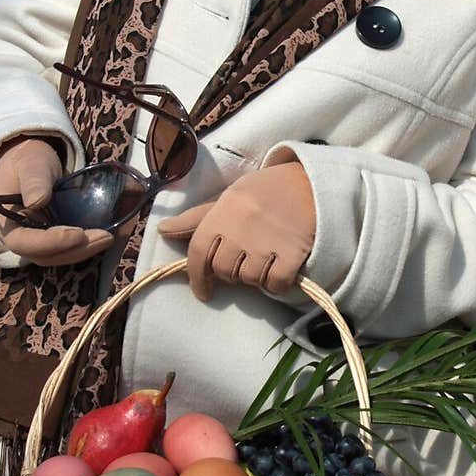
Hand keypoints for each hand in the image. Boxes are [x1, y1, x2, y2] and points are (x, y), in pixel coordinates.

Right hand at [0, 136, 113, 265]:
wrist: (28, 164)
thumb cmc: (26, 162)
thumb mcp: (30, 164)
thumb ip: (33, 180)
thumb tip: (38, 201)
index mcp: (3, 222)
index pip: (23, 242)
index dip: (51, 242)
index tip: (78, 233)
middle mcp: (17, 237)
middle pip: (43, 256)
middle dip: (74, 250)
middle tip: (104, 237)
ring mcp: (33, 241)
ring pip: (56, 256)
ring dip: (83, 250)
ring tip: (107, 237)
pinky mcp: (48, 240)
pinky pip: (64, 249)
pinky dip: (83, 246)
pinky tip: (101, 236)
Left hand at [158, 162, 315, 300]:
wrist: (313, 183)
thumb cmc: (267, 190)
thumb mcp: (230, 197)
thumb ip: (196, 218)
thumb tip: (163, 231)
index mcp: (223, 212)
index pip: (198, 251)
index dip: (197, 277)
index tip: (203, 292)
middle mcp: (240, 228)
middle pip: (223, 270)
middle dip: (230, 271)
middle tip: (245, 258)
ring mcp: (266, 242)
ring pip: (248, 279)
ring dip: (255, 276)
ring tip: (265, 259)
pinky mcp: (292, 254)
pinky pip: (274, 284)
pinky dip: (276, 283)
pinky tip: (281, 269)